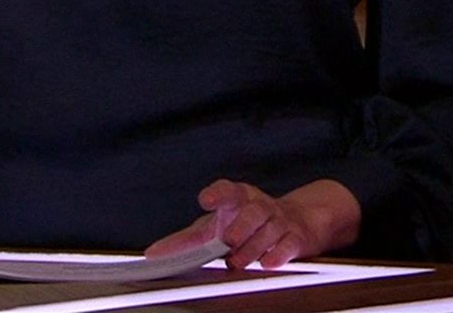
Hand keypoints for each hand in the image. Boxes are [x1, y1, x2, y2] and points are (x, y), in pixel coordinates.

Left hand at [145, 179, 359, 270]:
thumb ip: (186, 241)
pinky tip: (268, 262)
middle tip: (228, 241)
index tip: (206, 200)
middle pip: (253, 210)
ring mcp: (280, 221)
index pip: (228, 190)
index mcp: (239, 198)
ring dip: (254, 246)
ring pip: (270, 229)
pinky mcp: (296, 238)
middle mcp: (260, 206)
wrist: (298, 220)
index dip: (218, 193)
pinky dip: (279, 254)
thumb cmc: (247, 224)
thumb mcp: (216, 227)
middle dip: (241, 226)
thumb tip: (154, 253)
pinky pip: (289, 244)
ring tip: (238, 261)